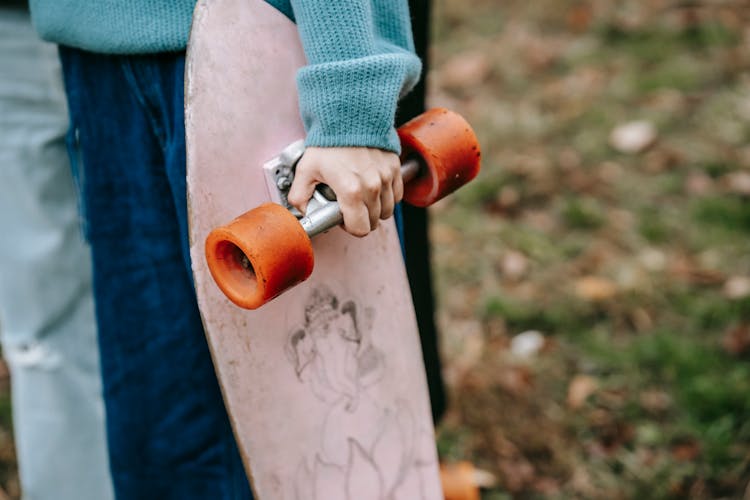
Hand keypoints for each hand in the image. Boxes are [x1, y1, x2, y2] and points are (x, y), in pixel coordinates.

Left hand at [287, 147, 402, 236]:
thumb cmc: (327, 142)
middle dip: (362, 219)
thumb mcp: (306, 169)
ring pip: (387, 211)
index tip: (343, 218)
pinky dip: (387, 197)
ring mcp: (386, 177)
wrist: (348, 116)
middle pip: (374, 222)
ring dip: (376, 210)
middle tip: (349, 206)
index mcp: (350, 190)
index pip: (360, 229)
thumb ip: (299, 196)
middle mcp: (372, 186)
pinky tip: (375, 189)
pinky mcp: (394, 168)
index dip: (350, 228)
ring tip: (362, 197)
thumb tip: (302, 212)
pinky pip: (397, 195)